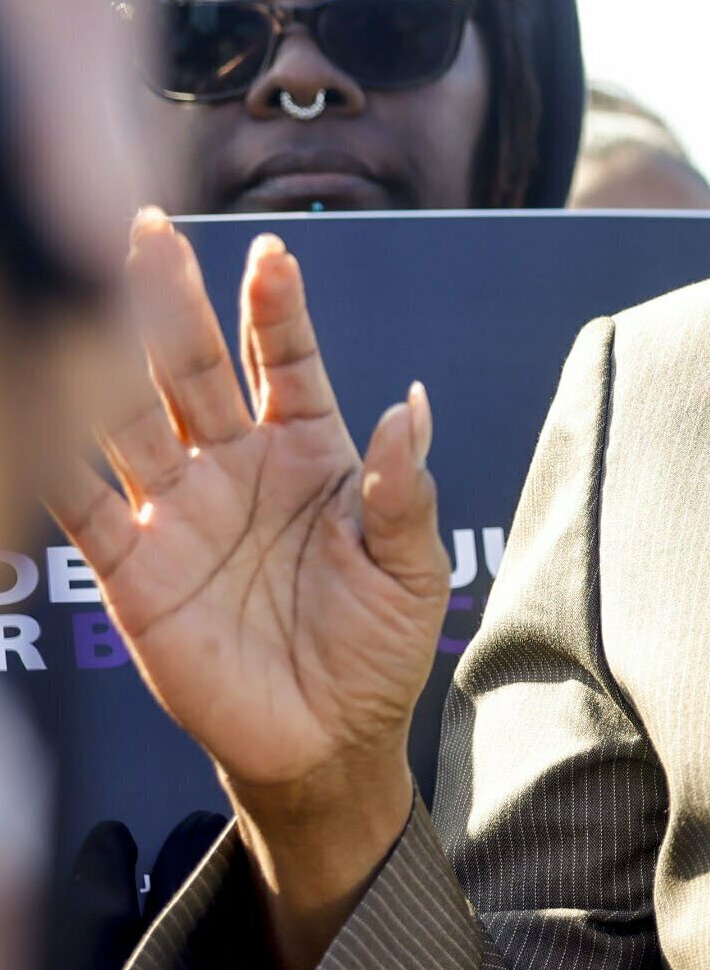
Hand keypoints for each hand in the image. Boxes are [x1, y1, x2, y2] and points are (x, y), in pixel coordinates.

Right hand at [46, 214, 445, 969]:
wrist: (329, 740)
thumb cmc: (378, 647)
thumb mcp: (411, 568)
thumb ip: (403, 490)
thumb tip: (407, 407)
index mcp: (311, 452)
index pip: (288, 361)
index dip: (278, 309)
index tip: (274, 255)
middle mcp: (236, 465)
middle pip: (196, 367)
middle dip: (170, 299)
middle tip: (144, 229)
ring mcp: (179, 509)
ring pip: (132, 417)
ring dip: (108, 358)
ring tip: (82, 291)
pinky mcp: (134, 566)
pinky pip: (87, 503)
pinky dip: (57, 460)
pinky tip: (39, 409)